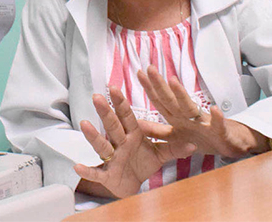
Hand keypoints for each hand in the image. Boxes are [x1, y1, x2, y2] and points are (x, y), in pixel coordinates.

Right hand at [74, 86, 195, 197]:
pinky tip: (78, 166)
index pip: (127, 117)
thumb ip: (173, 147)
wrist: (132, 184)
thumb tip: (193, 144)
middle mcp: (119, 144)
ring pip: (102, 146)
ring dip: (93, 136)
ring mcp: (111, 159)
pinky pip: (97, 172)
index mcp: (132, 135)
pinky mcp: (107, 175)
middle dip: (106, 113)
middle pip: (112, 127)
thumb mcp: (160, 154)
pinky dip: (88, 170)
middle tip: (97, 96)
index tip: (115, 88)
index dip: (121, 104)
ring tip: (84, 124)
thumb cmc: (142, 162)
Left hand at [137, 65, 268, 157]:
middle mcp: (189, 116)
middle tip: (150, 69)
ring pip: (191, 108)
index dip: (150, 88)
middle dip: (160, 85)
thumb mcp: (177, 137)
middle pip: (171, 99)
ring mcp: (204, 123)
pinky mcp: (220, 132)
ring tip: (173, 81)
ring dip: (182, 95)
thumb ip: (157, 131)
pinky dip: (217, 118)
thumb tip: (137, 124)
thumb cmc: (203, 138)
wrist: (231, 145)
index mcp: (178, 117)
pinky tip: (215, 110)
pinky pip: (218, 125)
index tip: (139, 73)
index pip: (161, 101)